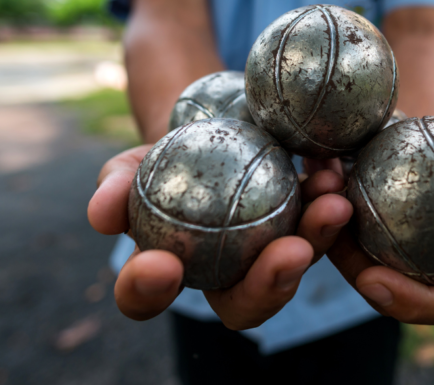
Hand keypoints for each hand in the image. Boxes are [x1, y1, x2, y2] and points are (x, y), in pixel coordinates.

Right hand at [87, 146, 351, 328]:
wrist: (207, 130)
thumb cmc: (161, 156)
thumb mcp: (130, 165)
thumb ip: (114, 188)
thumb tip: (101, 214)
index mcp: (170, 271)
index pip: (149, 297)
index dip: (150, 291)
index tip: (162, 264)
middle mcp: (224, 277)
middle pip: (244, 303)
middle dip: (268, 287)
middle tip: (288, 253)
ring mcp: (267, 254)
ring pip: (295, 263)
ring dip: (317, 237)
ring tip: (331, 202)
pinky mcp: (302, 225)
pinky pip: (320, 221)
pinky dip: (328, 197)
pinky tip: (333, 170)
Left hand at [325, 114, 433, 326]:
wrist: (421, 123)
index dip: (415, 305)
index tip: (377, 281)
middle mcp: (415, 269)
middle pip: (381, 286)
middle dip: (351, 263)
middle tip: (335, 226)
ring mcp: (376, 252)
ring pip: (344, 253)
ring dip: (324, 224)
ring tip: (323, 179)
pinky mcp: (345, 229)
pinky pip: (325, 222)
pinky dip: (317, 196)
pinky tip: (316, 164)